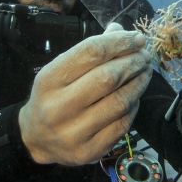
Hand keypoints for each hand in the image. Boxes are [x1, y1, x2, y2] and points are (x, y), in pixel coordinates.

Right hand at [19, 25, 152, 165]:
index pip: (91, 52)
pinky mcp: (89, 151)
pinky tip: (135, 96)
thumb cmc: (52, 96)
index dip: (119, 42)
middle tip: (145, 56)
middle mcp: (59, 107)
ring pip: (120, 102)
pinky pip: (122, 124)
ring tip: (145, 72)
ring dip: (139, 83)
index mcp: (49, 80)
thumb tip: (121, 30)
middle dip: (133, 62)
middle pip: (108, 77)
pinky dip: (134, 106)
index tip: (137, 38)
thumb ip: (90, 50)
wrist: (36, 138)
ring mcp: (74, 132)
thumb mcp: (61, 69)